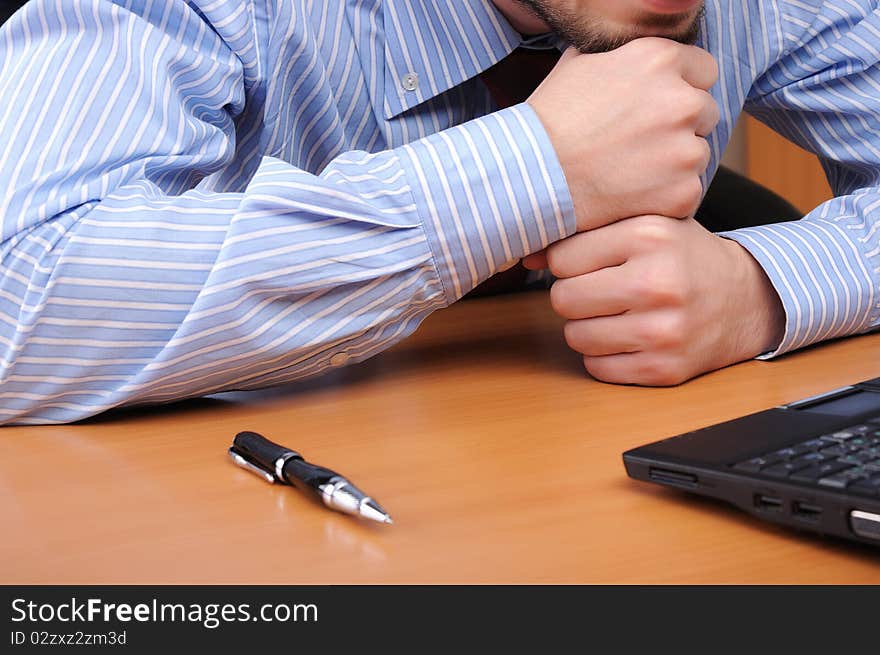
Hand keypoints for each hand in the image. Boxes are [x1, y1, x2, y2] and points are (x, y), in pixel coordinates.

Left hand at [523, 215, 785, 385]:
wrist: (746, 300)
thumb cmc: (683, 257)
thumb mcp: (646, 223)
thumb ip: (588, 230)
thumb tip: (525, 254)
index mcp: (650, 235)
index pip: (562, 257)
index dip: (568, 263)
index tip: (587, 264)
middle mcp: (657, 282)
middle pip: (563, 299)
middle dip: (574, 296)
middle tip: (598, 291)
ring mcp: (662, 331)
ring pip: (574, 336)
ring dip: (586, 327)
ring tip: (616, 313)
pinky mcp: (663, 369)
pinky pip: (596, 368)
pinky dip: (604, 356)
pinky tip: (628, 338)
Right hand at [528, 38, 719, 230]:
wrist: (531, 179)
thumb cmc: (547, 123)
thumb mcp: (577, 66)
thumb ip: (618, 56)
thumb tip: (625, 52)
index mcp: (660, 60)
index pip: (704, 70)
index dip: (681, 89)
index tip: (656, 109)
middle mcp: (681, 100)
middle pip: (705, 113)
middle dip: (680, 127)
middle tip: (639, 145)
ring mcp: (685, 149)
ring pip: (697, 155)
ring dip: (673, 164)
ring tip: (628, 172)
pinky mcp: (683, 191)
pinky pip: (687, 193)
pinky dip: (664, 199)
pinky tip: (630, 196)